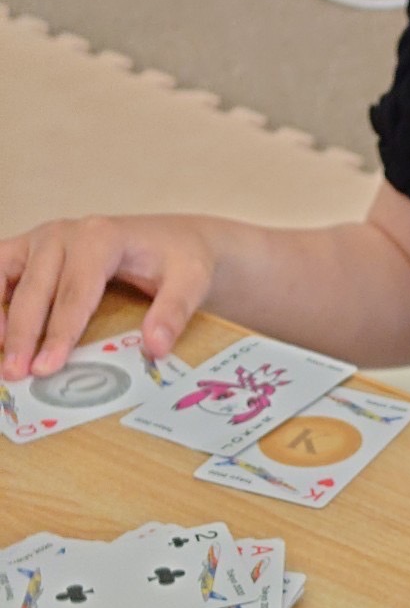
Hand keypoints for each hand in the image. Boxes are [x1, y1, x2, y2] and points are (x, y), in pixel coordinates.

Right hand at [0, 215, 216, 377]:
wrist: (174, 238)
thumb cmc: (180, 259)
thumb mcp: (192, 281)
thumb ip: (174, 311)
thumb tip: (155, 347)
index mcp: (101, 237)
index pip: (75, 292)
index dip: (61, 332)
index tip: (48, 367)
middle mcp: (65, 233)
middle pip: (36, 289)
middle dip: (24, 334)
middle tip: (16, 374)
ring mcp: (43, 239)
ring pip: (5, 275)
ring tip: (0, 355)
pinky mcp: (30, 249)